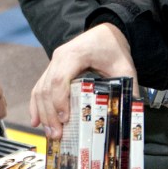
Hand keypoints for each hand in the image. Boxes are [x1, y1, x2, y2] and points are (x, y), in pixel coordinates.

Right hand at [29, 23, 137, 138]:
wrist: (105, 33)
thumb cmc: (113, 48)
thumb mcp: (124, 66)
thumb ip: (127, 88)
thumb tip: (131, 113)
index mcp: (75, 54)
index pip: (60, 78)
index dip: (59, 100)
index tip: (64, 119)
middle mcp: (59, 57)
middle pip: (47, 88)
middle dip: (50, 114)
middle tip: (56, 135)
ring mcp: (53, 63)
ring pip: (40, 90)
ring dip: (42, 113)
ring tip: (50, 133)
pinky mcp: (51, 69)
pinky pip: (39, 87)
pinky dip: (36, 105)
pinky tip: (36, 121)